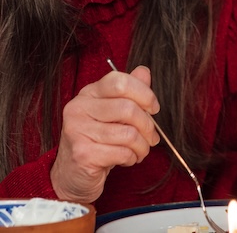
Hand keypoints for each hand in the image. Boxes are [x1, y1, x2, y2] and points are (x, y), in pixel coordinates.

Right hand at [51, 66, 159, 202]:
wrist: (72, 174)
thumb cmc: (97, 141)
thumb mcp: (112, 113)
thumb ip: (129, 92)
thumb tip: (144, 72)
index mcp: (88, 93)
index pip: (120, 82)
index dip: (144, 93)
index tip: (153, 108)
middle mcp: (78, 109)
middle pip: (128, 108)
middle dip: (148, 126)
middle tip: (151, 137)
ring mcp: (77, 131)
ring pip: (128, 134)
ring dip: (142, 146)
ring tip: (140, 150)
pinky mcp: (82, 154)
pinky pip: (122, 152)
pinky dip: (132, 158)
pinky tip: (127, 159)